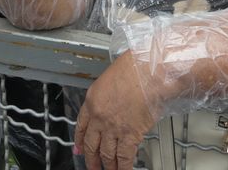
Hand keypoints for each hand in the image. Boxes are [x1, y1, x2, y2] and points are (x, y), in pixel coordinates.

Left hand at [74, 50, 161, 169]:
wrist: (148, 71)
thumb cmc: (135, 68)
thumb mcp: (111, 78)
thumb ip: (108, 95)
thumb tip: (115, 104)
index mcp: (92, 100)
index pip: (81, 125)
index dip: (79, 140)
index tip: (78, 148)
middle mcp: (99, 116)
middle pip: (91, 143)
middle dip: (91, 158)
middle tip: (91, 166)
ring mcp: (113, 127)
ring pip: (106, 153)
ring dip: (108, 166)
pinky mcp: (130, 135)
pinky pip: (124, 157)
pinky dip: (124, 167)